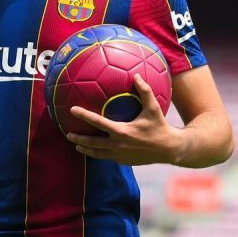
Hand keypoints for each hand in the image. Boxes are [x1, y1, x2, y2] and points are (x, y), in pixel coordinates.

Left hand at [66, 74, 181, 165]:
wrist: (170, 149)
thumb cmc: (160, 126)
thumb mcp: (153, 108)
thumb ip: (145, 91)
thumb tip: (136, 76)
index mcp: (122, 131)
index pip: (98, 122)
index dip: (83, 115)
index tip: (72, 110)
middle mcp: (118, 145)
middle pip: (92, 143)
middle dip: (78, 139)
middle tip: (67, 133)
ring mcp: (120, 155)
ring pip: (97, 154)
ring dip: (85, 149)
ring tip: (76, 145)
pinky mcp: (124, 161)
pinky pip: (107, 157)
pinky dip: (98, 153)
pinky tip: (94, 149)